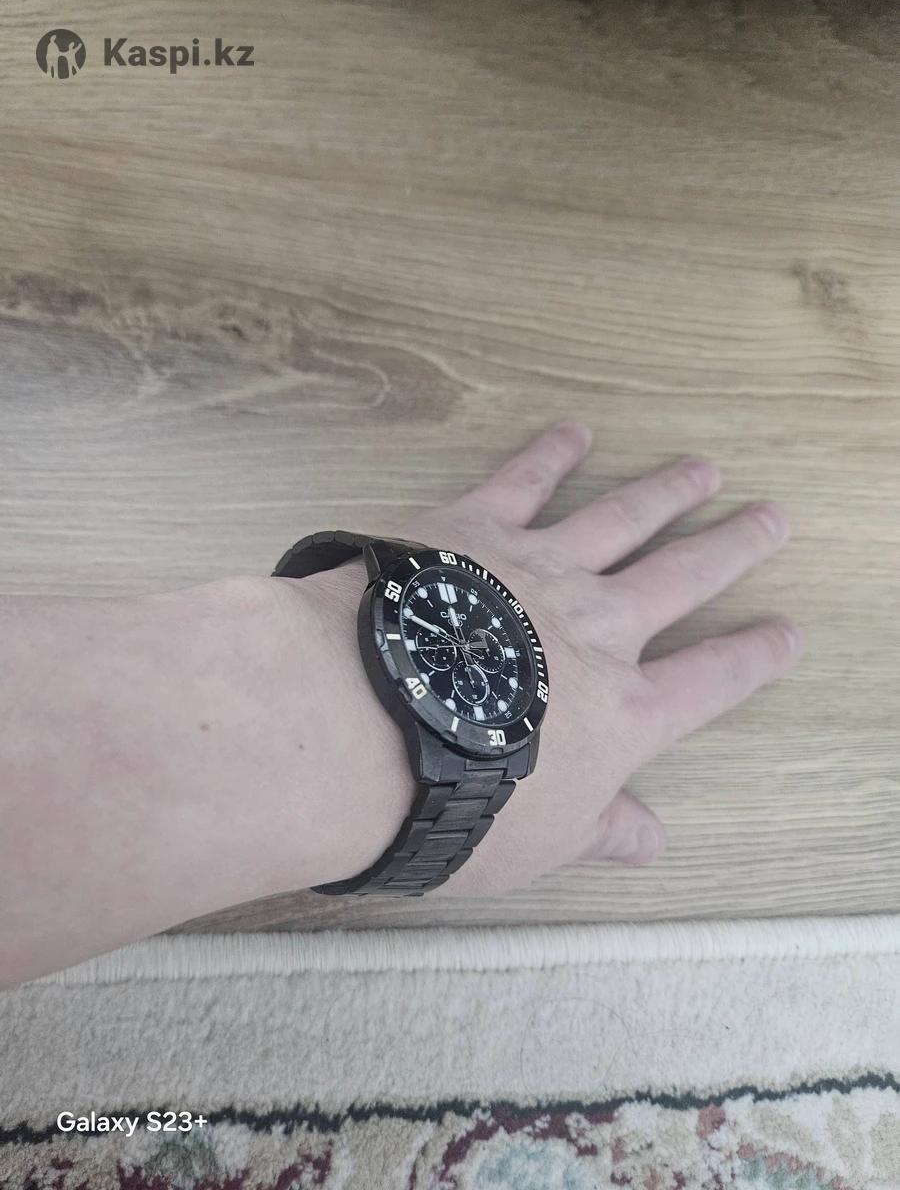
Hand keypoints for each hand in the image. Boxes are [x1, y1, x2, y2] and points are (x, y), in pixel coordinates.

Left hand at [398, 422, 800, 894]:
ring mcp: (540, 570)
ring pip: (622, 519)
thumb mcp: (538, 843)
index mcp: (621, 711)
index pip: (711, 681)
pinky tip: (573, 432)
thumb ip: (601, 830)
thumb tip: (652, 840)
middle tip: (770, 518)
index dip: (754, 657)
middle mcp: (596, 629)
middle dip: (733, 548)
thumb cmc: (453, 804)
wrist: (359, 727)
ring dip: (666, 492)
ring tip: (702, 469)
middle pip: (683, 579)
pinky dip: (552, 455)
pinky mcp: (475, 530)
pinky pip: (525, 483)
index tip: (785, 632)